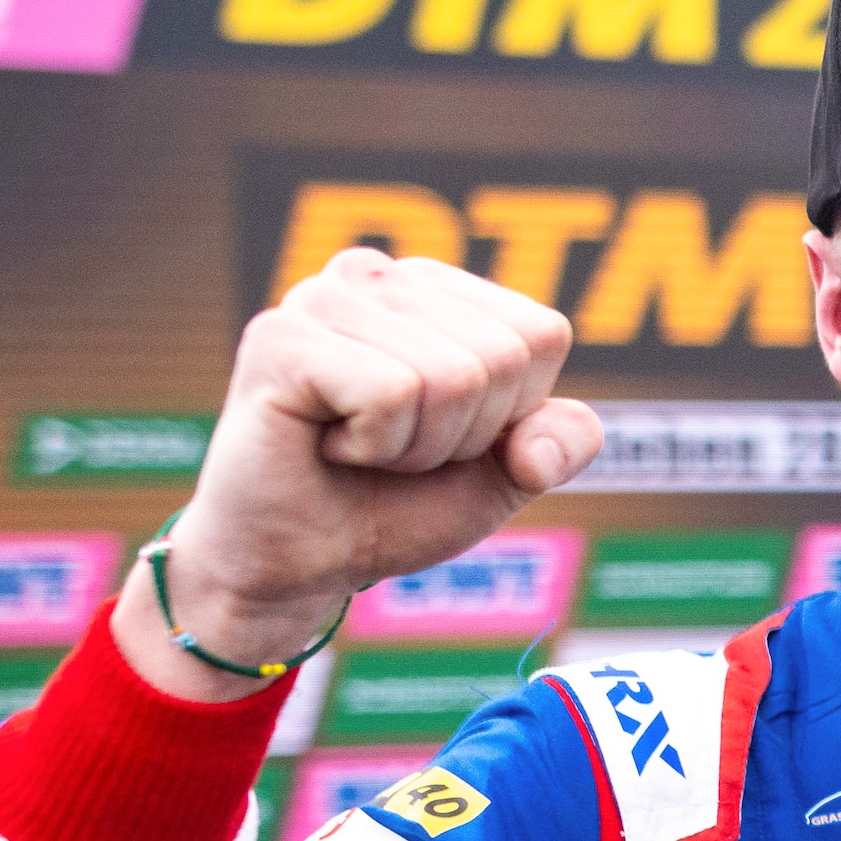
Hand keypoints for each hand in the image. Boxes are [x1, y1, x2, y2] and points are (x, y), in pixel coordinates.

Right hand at [115, 249, 605, 701]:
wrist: (300, 565)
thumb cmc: (392, 506)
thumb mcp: (502, 477)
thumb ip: (559, 444)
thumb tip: (538, 448)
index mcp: (436, 289)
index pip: (541, 337)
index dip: (508, 417)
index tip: (442, 437)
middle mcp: (378, 275)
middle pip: (500, 357)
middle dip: (462, 436)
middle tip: (392, 451)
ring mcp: (324, 297)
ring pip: (449, 378)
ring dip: (414, 447)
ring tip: (357, 448)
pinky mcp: (281, 337)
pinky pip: (391, 394)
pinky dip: (373, 446)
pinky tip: (326, 446)